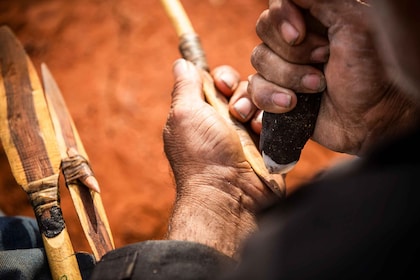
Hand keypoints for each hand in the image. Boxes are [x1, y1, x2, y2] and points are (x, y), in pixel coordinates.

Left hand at [163, 59, 277, 257]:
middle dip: (243, 94)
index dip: (224, 78)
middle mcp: (225, 121)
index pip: (219, 80)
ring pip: (264, 100)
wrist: (230, 193)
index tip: (223, 86)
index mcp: (202, 112)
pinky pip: (278, 119)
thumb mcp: (184, 114)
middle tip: (238, 113)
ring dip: (260, 108)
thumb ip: (185, 86)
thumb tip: (181, 63)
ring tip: (253, 127)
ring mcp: (248, 133)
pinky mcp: (269, 143)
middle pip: (244, 87)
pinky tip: (265, 133)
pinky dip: (273, 121)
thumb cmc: (202, 155)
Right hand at [249, 0, 419, 155]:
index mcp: (314, 17)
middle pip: (264, 30)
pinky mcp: (276, 93)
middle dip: (293, 52)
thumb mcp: (353, 24)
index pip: (278, 4)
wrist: (369, 120)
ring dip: (289, 76)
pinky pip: (254, 89)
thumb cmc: (369, 72)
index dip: (281, 18)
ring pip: (258, 60)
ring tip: (317, 87)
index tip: (297, 35)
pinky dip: (271, 97)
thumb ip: (321, 1)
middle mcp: (296, 40)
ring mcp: (284, 67)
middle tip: (324, 60)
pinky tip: (293, 104)